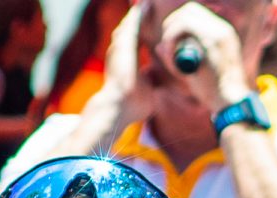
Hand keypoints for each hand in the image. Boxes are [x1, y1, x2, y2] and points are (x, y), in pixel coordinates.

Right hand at [101, 2, 157, 129]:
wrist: (118, 107)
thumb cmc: (132, 105)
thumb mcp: (146, 89)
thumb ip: (150, 81)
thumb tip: (157, 80)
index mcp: (124, 61)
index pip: (134, 42)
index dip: (140, 31)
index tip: (148, 24)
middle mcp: (119, 52)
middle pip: (129, 29)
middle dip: (137, 18)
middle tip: (146, 6)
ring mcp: (119, 48)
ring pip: (129, 24)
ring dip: (137, 13)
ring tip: (146, 3)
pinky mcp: (123, 45)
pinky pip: (132, 24)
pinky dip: (138, 14)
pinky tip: (145, 5)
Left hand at [158, 1, 251, 114]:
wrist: (231, 103)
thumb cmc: (215, 93)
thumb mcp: (196, 71)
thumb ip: (179, 56)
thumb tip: (159, 47)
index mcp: (223, 35)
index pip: (196, 15)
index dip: (179, 23)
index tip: (170, 41)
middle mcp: (223, 28)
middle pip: (190, 10)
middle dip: (172, 24)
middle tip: (166, 46)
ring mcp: (219, 32)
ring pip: (184, 17)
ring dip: (171, 34)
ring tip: (171, 56)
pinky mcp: (212, 39)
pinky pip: (183, 26)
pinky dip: (171, 39)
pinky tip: (172, 57)